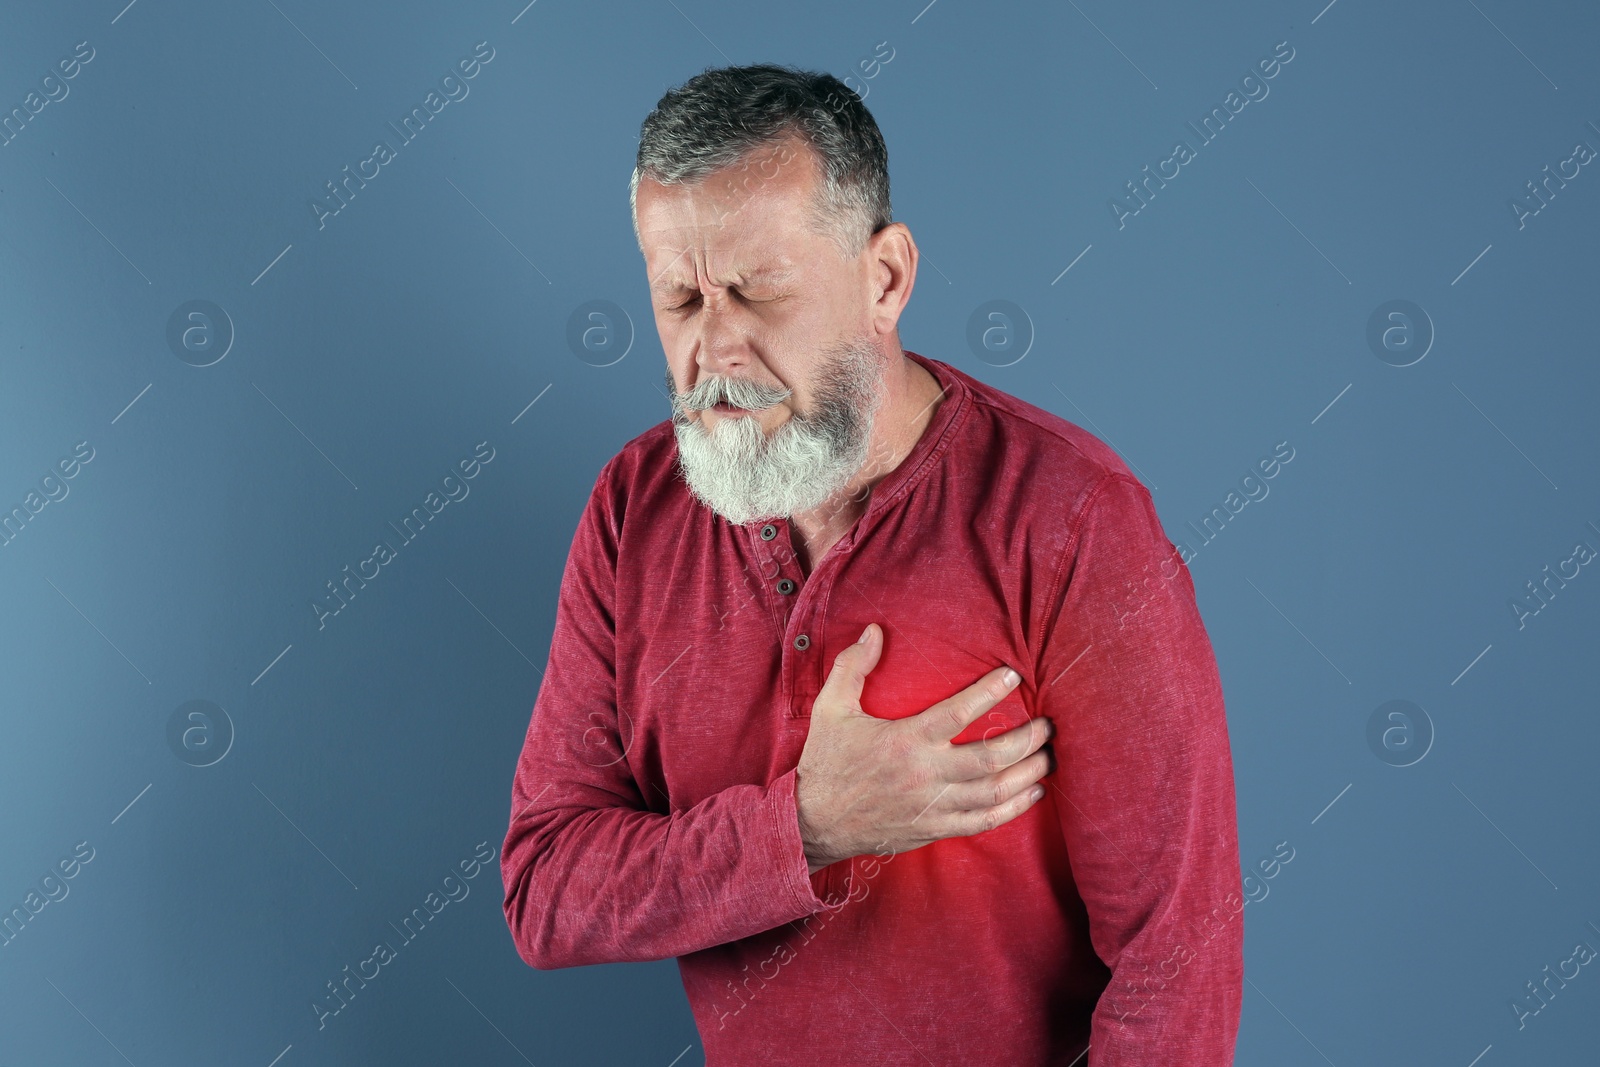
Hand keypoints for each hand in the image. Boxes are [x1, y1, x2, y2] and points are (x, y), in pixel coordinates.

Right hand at [794, 623, 1054, 873]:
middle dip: (1027, 740)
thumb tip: (875, 631)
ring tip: (1050, 755)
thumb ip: (853, 667)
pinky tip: (1034, 793)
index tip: (1013, 675)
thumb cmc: (825, 762)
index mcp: (903, 741)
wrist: (813, 822)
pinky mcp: (935, 828)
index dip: (989, 692)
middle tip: (1049, 725)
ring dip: (1028, 773)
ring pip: (994, 792)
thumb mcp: (830, 709)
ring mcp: (933, 806)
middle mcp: (924, 775)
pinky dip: (1014, 809)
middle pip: (989, 758)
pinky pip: (984, 822)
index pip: (957, 713)